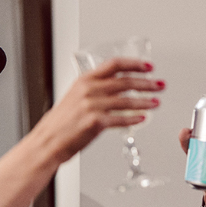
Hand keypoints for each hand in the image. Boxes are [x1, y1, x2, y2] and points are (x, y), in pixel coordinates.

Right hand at [36, 57, 164, 162]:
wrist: (47, 142)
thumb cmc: (59, 124)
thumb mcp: (74, 98)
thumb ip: (92, 91)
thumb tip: (115, 89)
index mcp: (84, 80)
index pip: (114, 65)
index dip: (134, 64)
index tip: (148, 67)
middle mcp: (88, 90)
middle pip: (125, 81)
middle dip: (146, 83)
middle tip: (159, 85)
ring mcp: (92, 106)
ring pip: (126, 100)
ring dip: (145, 101)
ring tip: (156, 102)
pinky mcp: (95, 122)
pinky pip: (121, 118)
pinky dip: (134, 118)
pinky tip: (143, 118)